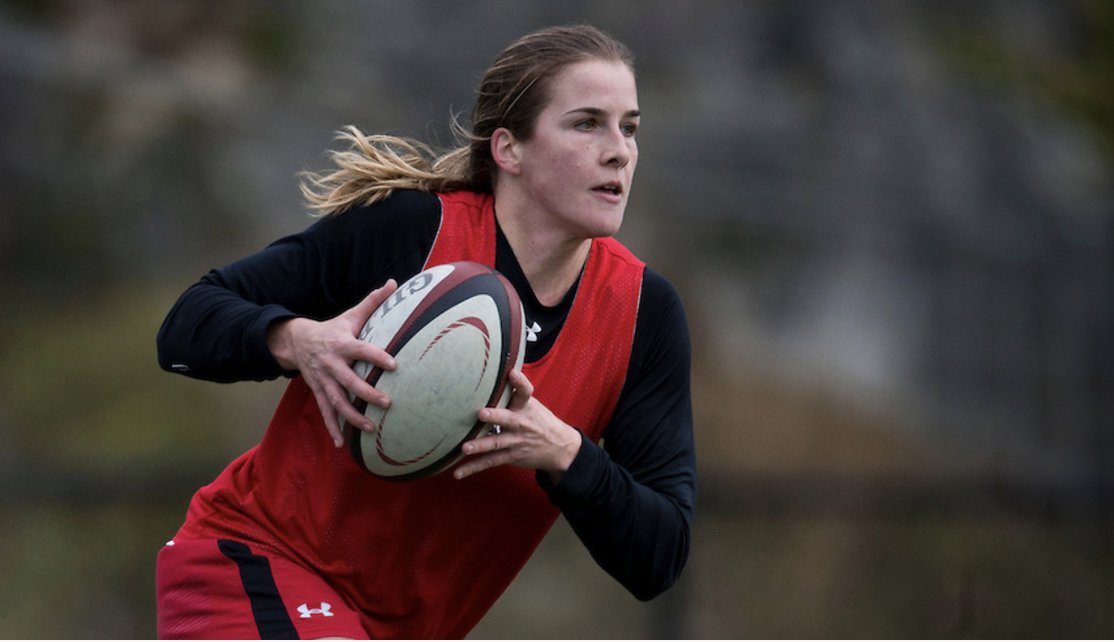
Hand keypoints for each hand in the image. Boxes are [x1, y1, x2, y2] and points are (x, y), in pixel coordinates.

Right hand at [266, 280, 398, 447]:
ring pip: (337, 402)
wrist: (296, 341)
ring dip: (353, 416)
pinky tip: (342, 444)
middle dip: (367, 393)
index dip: (376, 356)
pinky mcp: (318, 392)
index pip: (361, 350)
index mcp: (342, 344)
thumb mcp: (350, 315)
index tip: (394, 364)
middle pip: (349, 381)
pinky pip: (325, 413)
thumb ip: (373, 302)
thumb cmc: (332, 329)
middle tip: (387, 403)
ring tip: (371, 428)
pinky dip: (333, 429)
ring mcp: (323, 381)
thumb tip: (393, 283)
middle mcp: (331, 365)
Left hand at [454, 369, 581, 481]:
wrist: (560, 447)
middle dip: (495, 416)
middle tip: (481, 413)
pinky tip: (457, 473)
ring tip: (465, 448)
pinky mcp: (511, 456)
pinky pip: (490, 462)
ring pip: (496, 443)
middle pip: (508, 419)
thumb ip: (514, 392)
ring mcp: (516, 441)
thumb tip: (496, 370)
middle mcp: (521, 423)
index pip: (525, 391)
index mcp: (526, 406)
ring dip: (480, 446)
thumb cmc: (539, 420)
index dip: (520, 382)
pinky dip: (473, 468)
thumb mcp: (532, 404)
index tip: (512, 373)